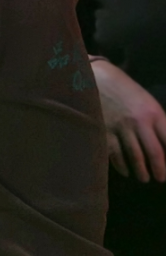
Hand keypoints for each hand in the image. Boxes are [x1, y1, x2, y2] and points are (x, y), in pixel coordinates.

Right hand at [92, 59, 165, 182]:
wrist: (95, 77)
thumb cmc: (124, 90)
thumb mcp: (146, 101)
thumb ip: (157, 122)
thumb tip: (165, 144)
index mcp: (153, 112)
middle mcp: (138, 121)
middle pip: (154, 152)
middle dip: (160, 169)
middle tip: (161, 178)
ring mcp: (120, 127)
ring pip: (135, 156)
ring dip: (142, 171)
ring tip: (145, 178)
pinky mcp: (103, 132)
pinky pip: (115, 154)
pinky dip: (122, 166)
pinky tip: (126, 171)